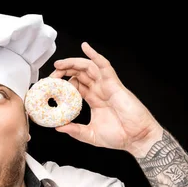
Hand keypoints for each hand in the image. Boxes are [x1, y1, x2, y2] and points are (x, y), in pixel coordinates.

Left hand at [50, 42, 162, 156]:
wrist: (136, 138)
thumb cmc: (119, 136)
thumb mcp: (90, 135)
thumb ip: (75, 130)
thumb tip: (58, 127)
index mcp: (94, 99)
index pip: (76, 85)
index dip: (63, 82)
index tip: (51, 86)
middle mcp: (100, 90)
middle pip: (80, 73)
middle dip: (65, 70)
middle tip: (52, 74)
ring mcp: (107, 86)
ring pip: (88, 67)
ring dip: (73, 63)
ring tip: (59, 64)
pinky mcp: (114, 84)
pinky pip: (104, 66)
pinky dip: (94, 56)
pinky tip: (85, 48)